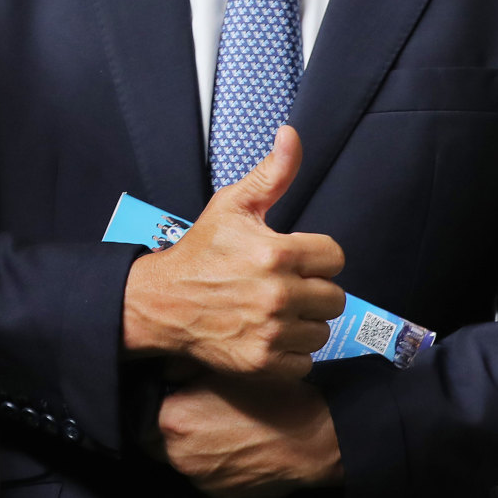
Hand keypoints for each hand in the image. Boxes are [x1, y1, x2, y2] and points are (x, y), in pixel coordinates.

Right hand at [120, 126, 346, 377]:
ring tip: (275, 311)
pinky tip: (269, 334)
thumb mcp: (233, 205)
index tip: (292, 258)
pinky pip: (305, 362)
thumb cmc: (200, 252)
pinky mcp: (263, 362)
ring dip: (304, 323)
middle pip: (334, 297)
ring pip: (322, 330)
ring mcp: (271, 332)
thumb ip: (272, 173)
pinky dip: (291, 353)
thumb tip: (292, 135)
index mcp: (277, 253)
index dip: (315, 256)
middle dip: (312, 290)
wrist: (162, 302)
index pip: (335, 257)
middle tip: (282, 285)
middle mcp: (278, 294)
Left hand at [143, 371, 342, 497]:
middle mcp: (179, 456)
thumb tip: (163, 370)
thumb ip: (182, 368)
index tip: (173, 399)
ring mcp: (200, 481)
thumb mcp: (224, 367)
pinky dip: (216, 468)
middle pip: (160, 443)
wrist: (312, 438)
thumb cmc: (270, 397)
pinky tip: (238, 450)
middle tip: (200, 414)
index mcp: (171, 420)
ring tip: (224, 432)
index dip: (158, 406)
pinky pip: (208, 480)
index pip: (142, 416)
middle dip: (173, 430)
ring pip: (184, 463)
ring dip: (194, 450)